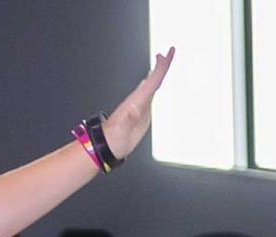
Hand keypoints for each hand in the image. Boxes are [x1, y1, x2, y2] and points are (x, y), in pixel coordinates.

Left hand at [99, 47, 175, 161]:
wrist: (107, 146)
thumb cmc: (113, 138)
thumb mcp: (121, 129)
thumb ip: (128, 120)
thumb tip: (133, 110)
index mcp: (136, 101)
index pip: (152, 80)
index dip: (161, 66)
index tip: (168, 53)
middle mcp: (138, 100)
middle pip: (152, 78)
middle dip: (161, 65)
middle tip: (168, 52)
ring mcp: (139, 106)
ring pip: (151, 85)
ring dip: (158, 73)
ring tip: (163, 62)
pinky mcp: (141, 113)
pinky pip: (150, 95)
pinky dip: (154, 86)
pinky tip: (154, 84)